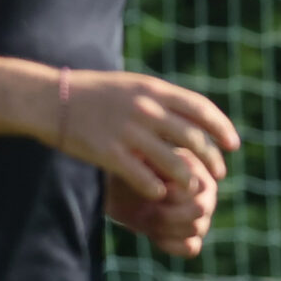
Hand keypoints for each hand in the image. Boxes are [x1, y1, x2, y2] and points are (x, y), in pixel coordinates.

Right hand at [54, 71, 238, 199]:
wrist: (47, 99)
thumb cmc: (87, 93)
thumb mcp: (128, 86)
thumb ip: (157, 98)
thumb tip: (187, 113)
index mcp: (152, 90)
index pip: (201, 109)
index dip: (222, 128)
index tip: (233, 144)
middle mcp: (144, 110)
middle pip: (192, 138)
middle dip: (211, 158)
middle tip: (219, 174)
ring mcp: (126, 132)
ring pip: (172, 161)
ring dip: (188, 179)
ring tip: (193, 189)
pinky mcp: (107, 152)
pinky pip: (141, 176)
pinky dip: (154, 188)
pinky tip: (158, 195)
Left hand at [109, 154, 216, 257]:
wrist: (119, 190)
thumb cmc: (129, 172)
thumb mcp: (135, 163)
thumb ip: (152, 165)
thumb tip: (162, 179)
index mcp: (195, 171)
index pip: (196, 188)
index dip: (171, 194)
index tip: (151, 191)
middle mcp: (204, 193)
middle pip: (199, 210)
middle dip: (166, 213)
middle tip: (146, 209)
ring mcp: (201, 216)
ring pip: (196, 228)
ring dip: (165, 228)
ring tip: (146, 218)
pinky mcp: (191, 236)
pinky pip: (191, 248)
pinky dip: (171, 245)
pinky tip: (153, 235)